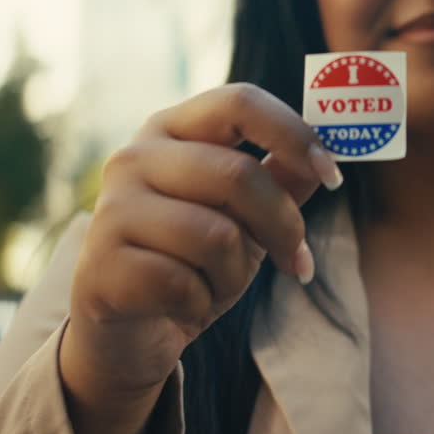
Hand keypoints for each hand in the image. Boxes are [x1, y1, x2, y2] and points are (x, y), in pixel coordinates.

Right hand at [60, 83, 342, 408]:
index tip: (334, 175)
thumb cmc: (193, 260)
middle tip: (297, 261)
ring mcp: (110, 209)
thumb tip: (329, 151)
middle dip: (282, 226)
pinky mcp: (99, 266)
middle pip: (238, 175)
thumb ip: (282, 179)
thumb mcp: (246, 216)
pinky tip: (184, 305)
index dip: (294, 133)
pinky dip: (200, 303)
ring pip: (215, 236)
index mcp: (172, 130)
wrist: (130, 331)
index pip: (240, 102)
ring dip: (235, 273)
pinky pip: (183, 284)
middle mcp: (134, 157)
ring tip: (217, 283)